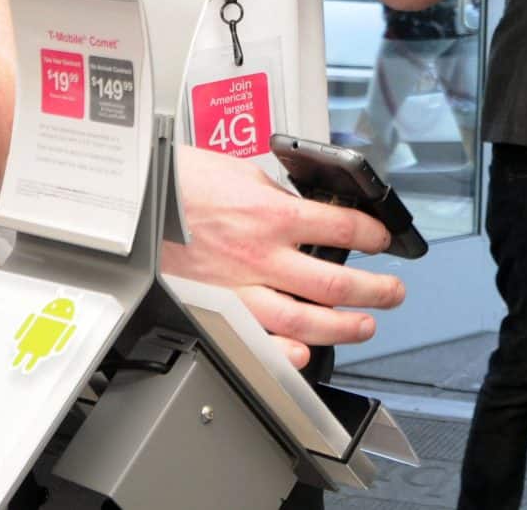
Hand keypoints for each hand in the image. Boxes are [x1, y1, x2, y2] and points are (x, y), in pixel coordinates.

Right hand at [161, 146, 404, 367]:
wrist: (134, 202)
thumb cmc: (178, 182)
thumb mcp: (240, 172)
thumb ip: (275, 196)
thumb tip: (301, 208)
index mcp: (272, 213)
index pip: (341, 226)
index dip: (373, 235)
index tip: (383, 240)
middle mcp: (261, 254)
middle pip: (334, 281)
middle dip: (374, 290)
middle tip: (392, 292)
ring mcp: (239, 287)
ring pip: (305, 320)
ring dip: (343, 327)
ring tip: (364, 325)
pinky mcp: (217, 308)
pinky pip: (258, 340)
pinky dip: (286, 354)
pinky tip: (306, 355)